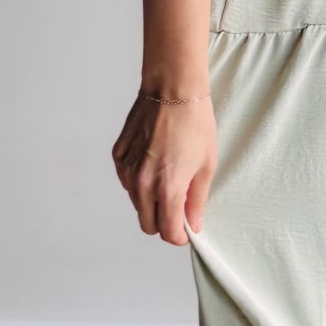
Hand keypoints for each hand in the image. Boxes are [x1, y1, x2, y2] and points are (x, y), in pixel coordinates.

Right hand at [111, 90, 215, 246]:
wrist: (172, 89)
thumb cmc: (194, 123)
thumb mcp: (206, 165)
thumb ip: (197, 200)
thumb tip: (193, 224)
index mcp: (167, 188)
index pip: (167, 231)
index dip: (178, 236)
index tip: (186, 231)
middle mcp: (142, 183)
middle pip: (147, 224)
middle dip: (163, 223)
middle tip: (178, 209)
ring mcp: (127, 169)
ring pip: (136, 203)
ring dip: (150, 201)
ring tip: (168, 177)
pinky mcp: (118, 156)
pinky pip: (127, 182)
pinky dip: (139, 182)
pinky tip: (154, 163)